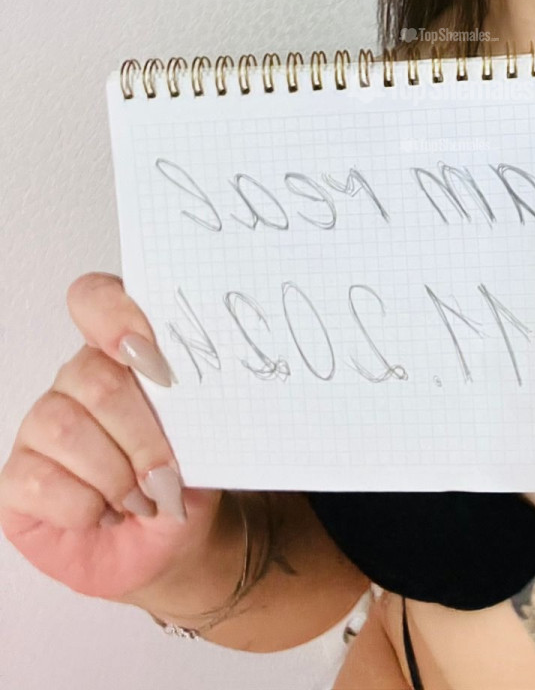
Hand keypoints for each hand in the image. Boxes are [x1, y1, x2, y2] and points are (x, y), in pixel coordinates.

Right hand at [0, 272, 223, 602]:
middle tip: (165, 476)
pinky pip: (39, 479)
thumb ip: (196, 404)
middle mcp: (76, 382)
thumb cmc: (185, 482)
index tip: (150, 356)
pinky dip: (85, 506)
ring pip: (64, 428)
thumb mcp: (205, 439)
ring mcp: (40, 428)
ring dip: (116, 475)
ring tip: (141, 500)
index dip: (114, 316)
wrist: (169, 545)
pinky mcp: (18, 478)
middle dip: (141, 436)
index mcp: (122, 354)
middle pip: (94, 379)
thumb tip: (201, 391)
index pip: (94, 298)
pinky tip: (104, 514)